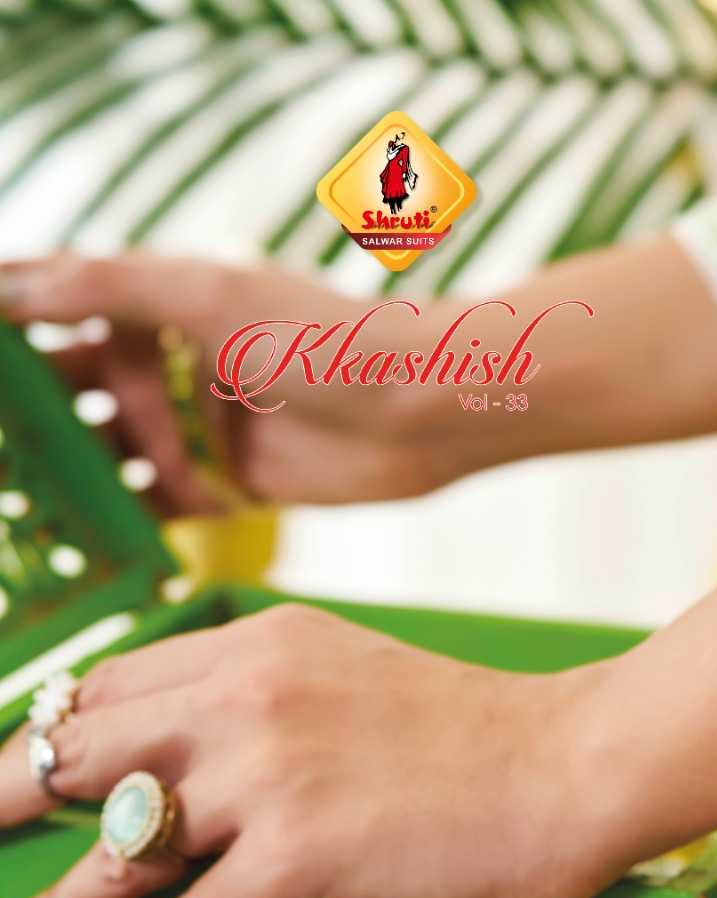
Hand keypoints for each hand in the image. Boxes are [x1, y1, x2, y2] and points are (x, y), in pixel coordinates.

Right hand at [0, 254, 466, 511]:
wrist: (421, 410)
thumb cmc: (326, 339)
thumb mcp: (211, 297)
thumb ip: (107, 288)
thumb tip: (6, 285)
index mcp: (160, 298)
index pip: (52, 302)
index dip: (3, 321)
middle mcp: (168, 361)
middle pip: (62, 383)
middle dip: (12, 410)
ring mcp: (193, 426)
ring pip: (95, 450)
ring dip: (44, 470)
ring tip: (1, 498)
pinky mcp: (220, 485)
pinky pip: (146, 504)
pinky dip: (102, 519)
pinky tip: (57, 538)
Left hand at [0, 603, 630, 897]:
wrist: (571, 761)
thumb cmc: (478, 727)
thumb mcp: (353, 673)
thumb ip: (263, 695)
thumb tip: (185, 752)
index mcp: (258, 641)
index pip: (109, 685)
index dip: (51, 734)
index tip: (22, 772)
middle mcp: (245, 692)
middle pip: (78, 752)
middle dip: (6, 801)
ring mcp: (267, 771)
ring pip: (115, 848)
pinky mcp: (297, 850)